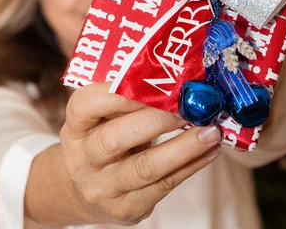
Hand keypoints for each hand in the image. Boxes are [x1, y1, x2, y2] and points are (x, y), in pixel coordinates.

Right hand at [60, 82, 221, 225]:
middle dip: (157, 119)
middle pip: (115, 138)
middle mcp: (83, 159)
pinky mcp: (127, 209)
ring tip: (211, 130)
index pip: (86, 105)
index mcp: (74, 127)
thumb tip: (171, 77)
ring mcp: (103, 188)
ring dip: (184, 147)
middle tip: (188, 106)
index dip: (118, 93)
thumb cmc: (100, 138)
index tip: (152, 81)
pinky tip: (209, 150)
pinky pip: (165, 185)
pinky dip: (191, 165)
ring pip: (146, 167)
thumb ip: (124, 97)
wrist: (81, 191)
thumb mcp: (100, 117)